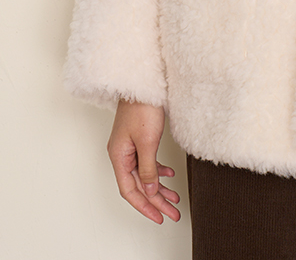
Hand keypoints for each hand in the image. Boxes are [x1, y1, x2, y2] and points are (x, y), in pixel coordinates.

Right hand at [107, 99, 180, 223]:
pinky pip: (147, 162)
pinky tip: (169, 174)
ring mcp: (129, 147)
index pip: (129, 191)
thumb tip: (150, 190)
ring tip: (174, 199)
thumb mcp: (148, 141)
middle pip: (138, 186)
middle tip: (172, 213)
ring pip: (144, 175)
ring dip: (159, 188)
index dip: (145, 206)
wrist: (144, 81)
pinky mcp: (138, 139)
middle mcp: (122, 154)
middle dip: (156, 201)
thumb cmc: (142, 107)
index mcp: (118, 157)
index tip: (159, 217)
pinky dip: (158, 170)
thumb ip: (148, 168)